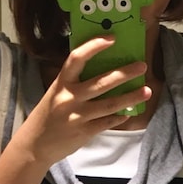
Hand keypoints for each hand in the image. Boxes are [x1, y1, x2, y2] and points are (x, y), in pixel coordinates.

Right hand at [15, 37, 149, 168]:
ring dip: (131, 97)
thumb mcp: (55, 93)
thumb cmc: (48, 115)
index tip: (112, 39)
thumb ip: (74, 82)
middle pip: (101, 82)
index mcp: (61, 83)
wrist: (35, 145)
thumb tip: (101, 68)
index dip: (94, 47)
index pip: (77, 58)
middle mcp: (69, 98)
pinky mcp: (84, 132)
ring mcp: (78, 116)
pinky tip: (129, 112)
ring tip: (147, 91)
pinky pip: (107, 122)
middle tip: (142, 66)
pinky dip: (119, 117)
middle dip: (124, 74)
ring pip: (110, 104)